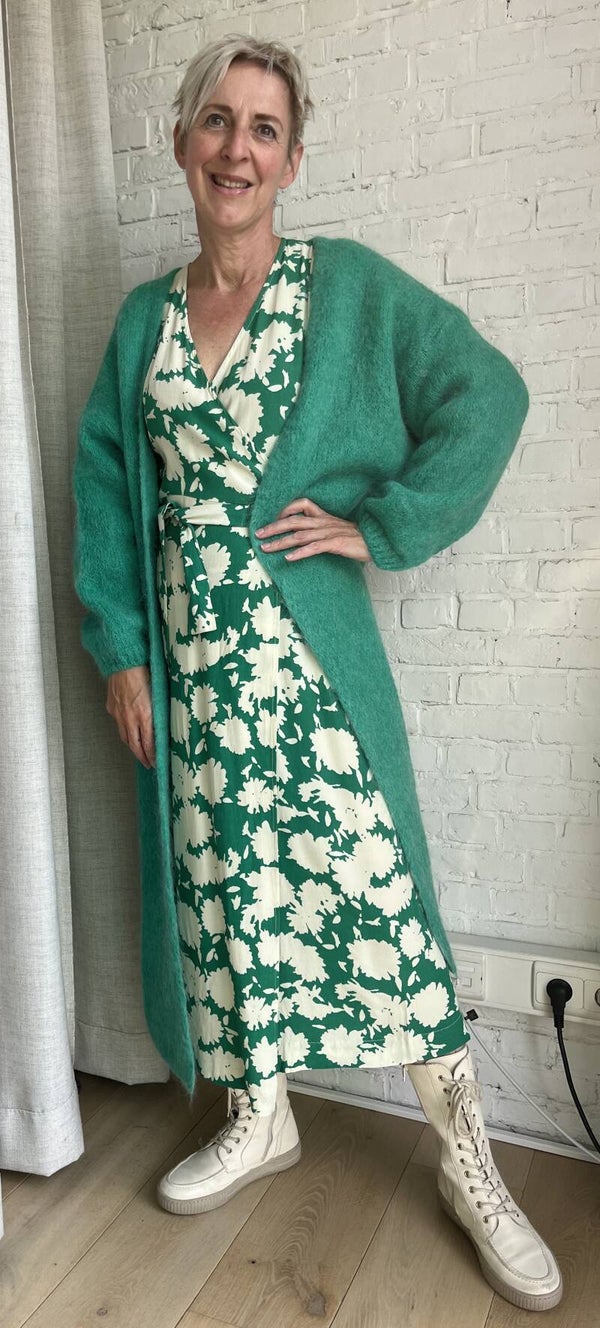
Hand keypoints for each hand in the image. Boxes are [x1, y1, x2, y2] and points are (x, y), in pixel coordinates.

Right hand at [106, 664, 155, 768]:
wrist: (124, 662)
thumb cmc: (145, 673)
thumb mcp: (159, 693)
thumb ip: (160, 710)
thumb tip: (166, 723)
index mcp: (145, 715)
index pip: (148, 743)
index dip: (151, 755)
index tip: (156, 763)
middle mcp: (130, 718)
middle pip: (134, 745)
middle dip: (141, 757)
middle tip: (147, 764)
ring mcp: (119, 713)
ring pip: (125, 737)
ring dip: (132, 746)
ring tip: (138, 752)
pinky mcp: (112, 707)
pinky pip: (118, 724)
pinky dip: (124, 731)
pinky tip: (129, 731)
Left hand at [255, 497, 370, 562]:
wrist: (378, 542)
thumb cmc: (358, 539)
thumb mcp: (337, 529)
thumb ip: (322, 531)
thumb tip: (305, 538)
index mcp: (324, 517)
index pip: (302, 504)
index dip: (286, 509)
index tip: (274, 519)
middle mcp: (323, 522)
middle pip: (293, 521)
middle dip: (273, 527)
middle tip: (258, 535)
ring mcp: (329, 532)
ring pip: (299, 535)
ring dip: (280, 542)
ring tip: (266, 548)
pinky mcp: (335, 543)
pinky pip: (314, 548)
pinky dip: (300, 553)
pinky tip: (289, 558)